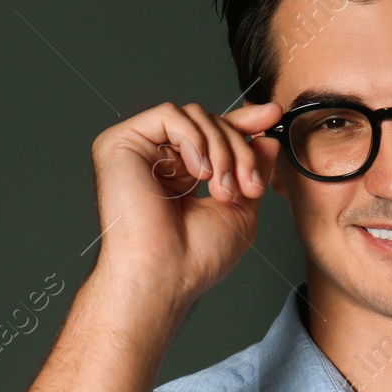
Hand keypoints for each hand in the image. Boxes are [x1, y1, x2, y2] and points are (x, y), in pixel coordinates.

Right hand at [88, 99, 283, 310]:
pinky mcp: (119, 142)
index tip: (273, 115)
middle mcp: (156, 158)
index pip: (212, 134)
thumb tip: (266, 137)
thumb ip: (252, 170)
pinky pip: (168, 114)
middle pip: (209, 122)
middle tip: (248, 186)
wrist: (165, 276)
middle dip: (238, 149)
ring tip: (222, 190)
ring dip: (221, 150)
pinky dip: (194, 139)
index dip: (243, 122)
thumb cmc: (196, 257)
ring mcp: (137, 149)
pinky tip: (198, 173)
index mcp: (180, 173)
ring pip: (193, 116)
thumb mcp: (239, 208)